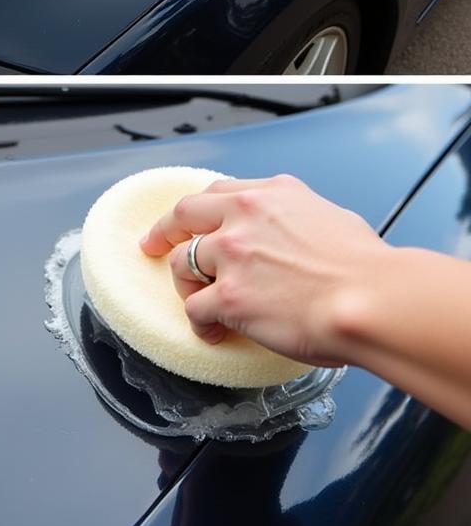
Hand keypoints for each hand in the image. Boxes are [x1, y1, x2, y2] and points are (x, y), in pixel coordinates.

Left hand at [139, 174, 385, 364]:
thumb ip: (294, 217)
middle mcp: (243, 216)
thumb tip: (291, 232)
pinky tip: (214, 332)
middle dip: (162, 231)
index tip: (182, 220)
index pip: (216, 193)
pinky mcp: (228, 296)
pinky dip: (199, 324)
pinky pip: (194, 309)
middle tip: (151, 245)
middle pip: (183, 216)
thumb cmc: (365, 268)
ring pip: (181, 264)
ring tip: (204, 304)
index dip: (195, 210)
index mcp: (269, 194)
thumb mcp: (328, 217)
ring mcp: (231, 255)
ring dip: (188, 286)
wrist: (373, 299)